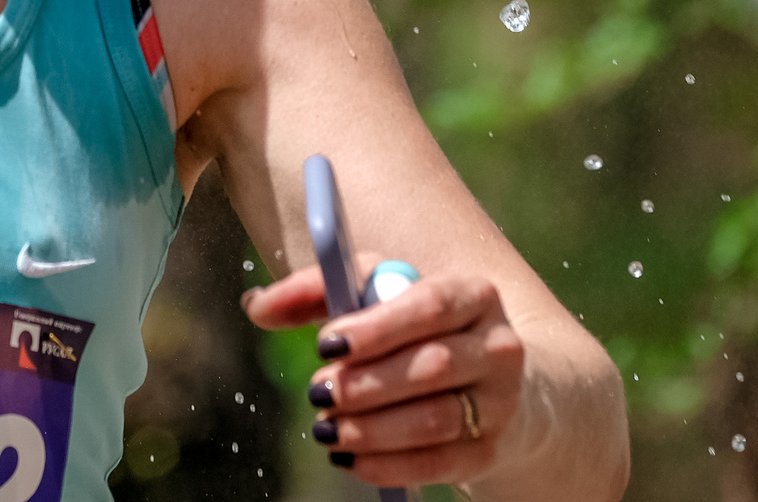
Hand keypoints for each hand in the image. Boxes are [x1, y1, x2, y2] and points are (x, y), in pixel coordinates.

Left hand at [244, 260, 526, 489]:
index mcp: (471, 293)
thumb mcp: (369, 292)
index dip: (378, 327)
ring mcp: (501, 402)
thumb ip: (312, 291)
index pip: (430, 306)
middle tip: (317, 391)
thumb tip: (256, 307)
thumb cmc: (411, 322)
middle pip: (433, 367)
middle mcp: (497, 346)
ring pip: (437, 420)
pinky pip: (441, 464)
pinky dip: (389, 465)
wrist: (483, 375)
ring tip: (325, 428)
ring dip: (373, 429)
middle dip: (368, 384)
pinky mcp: (490, 449)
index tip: (326, 341)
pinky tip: (349, 457)